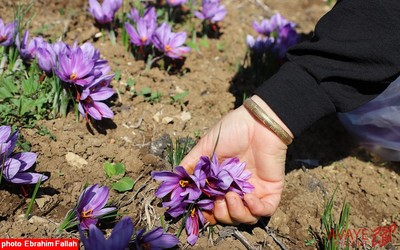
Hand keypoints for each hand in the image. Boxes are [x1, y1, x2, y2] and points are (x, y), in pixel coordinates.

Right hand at [180, 95, 291, 224]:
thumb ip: (192, 164)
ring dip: (236, 213)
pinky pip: (266, 210)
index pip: (212, 206)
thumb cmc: (232, 130)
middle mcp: (237, 189)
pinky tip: (248, 197)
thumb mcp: (206, 146)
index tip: (198, 208)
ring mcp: (255, 191)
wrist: (257, 121)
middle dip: (220, 214)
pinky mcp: (271, 190)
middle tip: (217, 202)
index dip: (205, 212)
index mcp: (221, 182)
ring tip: (231, 197)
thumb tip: (175, 179)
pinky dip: (256, 209)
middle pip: (228, 216)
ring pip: (247, 218)